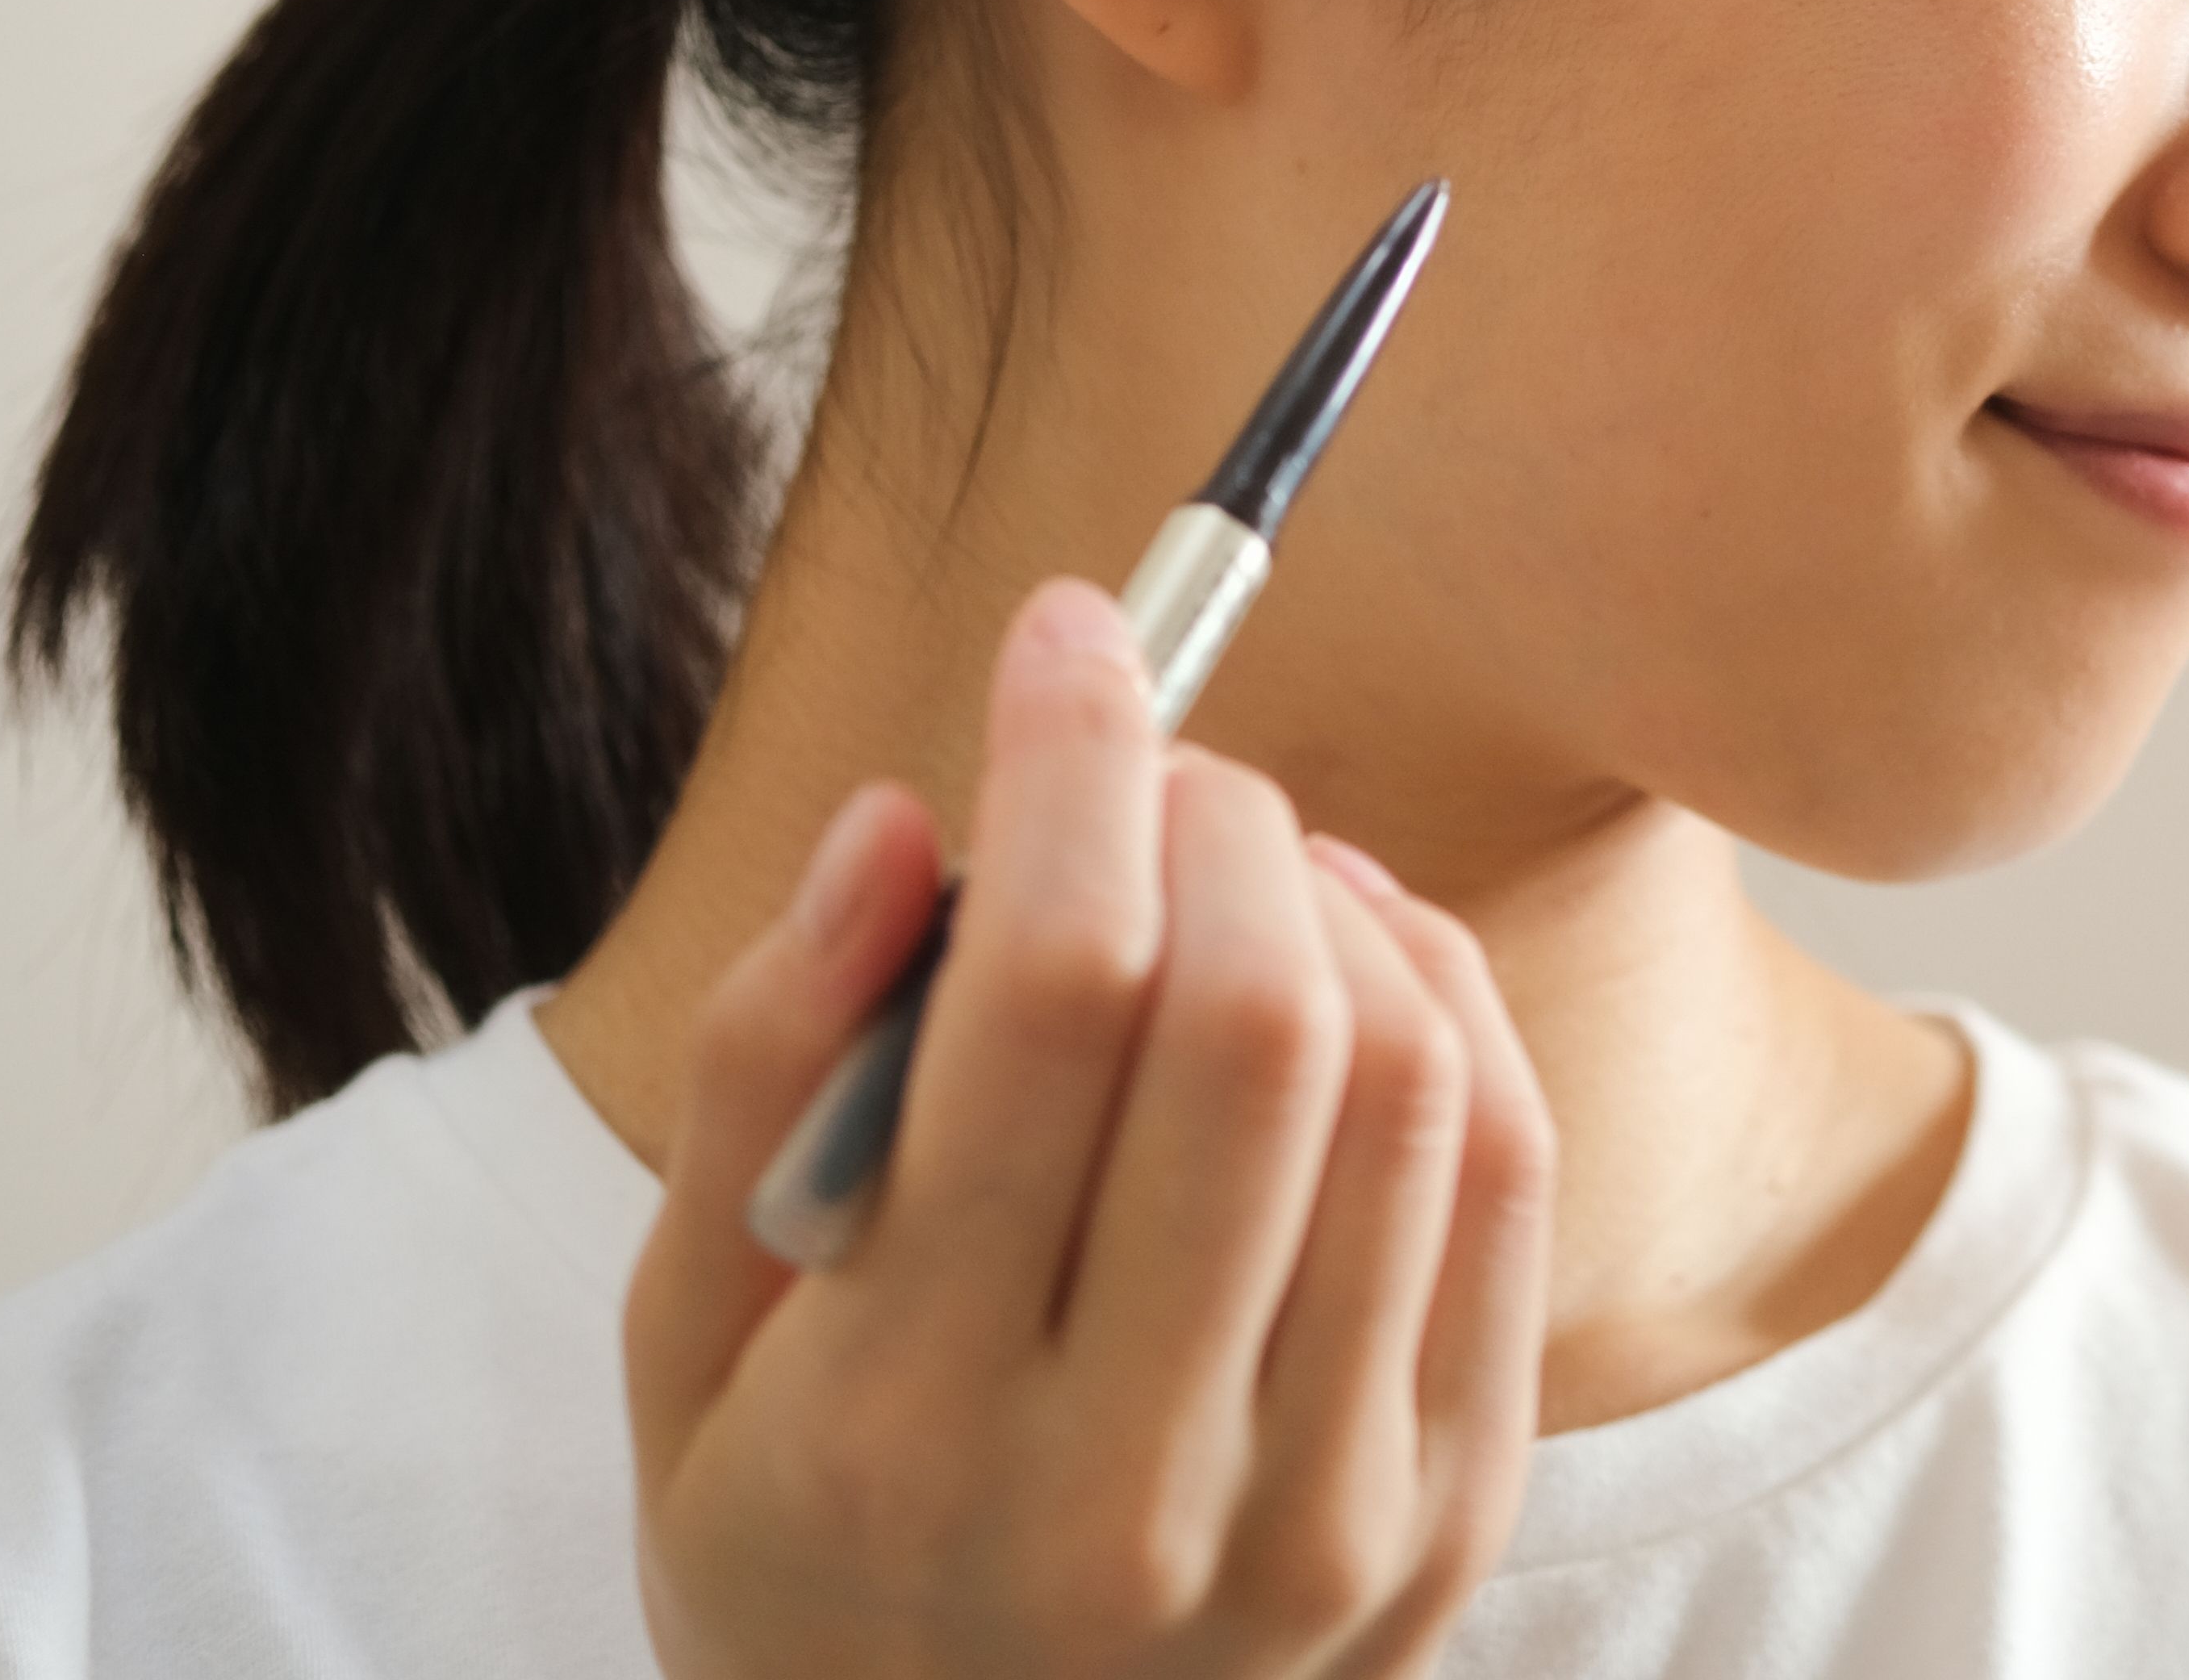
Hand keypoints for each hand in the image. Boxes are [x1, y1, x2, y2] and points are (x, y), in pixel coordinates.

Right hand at [623, 579, 1556, 1677]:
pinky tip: (1358, 962)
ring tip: (1247, 863)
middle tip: (1156, 762)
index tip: (1066, 637)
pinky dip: (1445, 1008)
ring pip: (1409, 1079)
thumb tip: (903, 816)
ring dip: (1338, 899)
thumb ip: (772, 1068)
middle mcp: (1128, 1493)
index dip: (1075, 761)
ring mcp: (1324, 1521)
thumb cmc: (804, 1551)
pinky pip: (1503, 1176)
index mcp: (902, 1431)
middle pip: (1260, 1020)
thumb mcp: (685, 1347)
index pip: (1052, 997)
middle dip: (1215, 816)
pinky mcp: (1455, 1519)